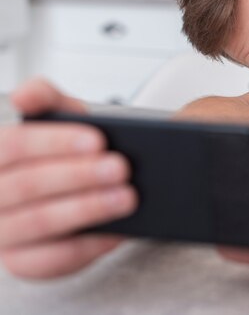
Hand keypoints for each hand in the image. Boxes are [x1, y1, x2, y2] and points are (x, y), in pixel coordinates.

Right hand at [0, 79, 136, 278]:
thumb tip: (25, 96)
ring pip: (38, 223)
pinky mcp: (21, 261)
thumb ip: (45, 97)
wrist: (81, 187)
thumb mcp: (60, 116)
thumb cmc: (67, 149)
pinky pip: (50, 260)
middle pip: (27, 185)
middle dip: (79, 176)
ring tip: (128, 197)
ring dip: (87, 209)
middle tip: (121, 168)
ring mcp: (1, 231)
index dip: (54, 142)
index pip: (12, 145)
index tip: (98, 141)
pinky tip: (116, 232)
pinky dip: (86, 247)